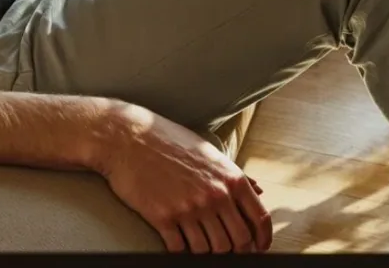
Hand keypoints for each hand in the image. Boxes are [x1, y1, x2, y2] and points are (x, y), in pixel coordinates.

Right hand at [96, 104, 271, 253]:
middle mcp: (214, 195)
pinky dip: (181, 250)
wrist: (126, 138)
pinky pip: (181, 249)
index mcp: (230, 179)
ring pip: (210, 249)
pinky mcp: (163, 218)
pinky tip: (177, 240)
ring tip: (198, 242)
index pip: (259, 219)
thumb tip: (259, 190)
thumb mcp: (208, 151)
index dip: (262, 240)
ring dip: (206, 250)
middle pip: (238, 241)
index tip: (258, 248)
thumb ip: (235, 174)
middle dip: (235, 250)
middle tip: (225, 249)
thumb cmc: (167, 141)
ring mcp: (189, 208)